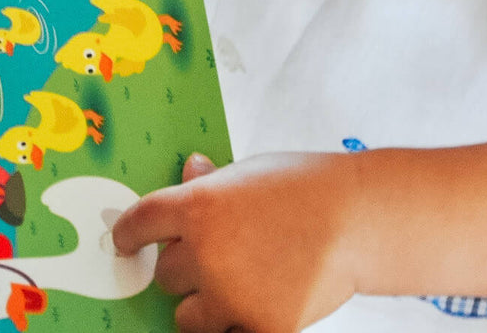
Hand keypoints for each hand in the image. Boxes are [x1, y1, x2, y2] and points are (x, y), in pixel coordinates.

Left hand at [114, 153, 362, 332]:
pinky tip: (261, 304)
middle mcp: (205, 253)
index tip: (124, 243)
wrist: (361, 218)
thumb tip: (190, 169)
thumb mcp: (253, 171)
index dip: (127, 236)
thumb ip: (215, 182)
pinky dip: (240, 325)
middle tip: (219, 258)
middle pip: (164, 275)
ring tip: (241, 285)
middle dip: (185, 269)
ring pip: (187, 316)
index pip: (138, 225)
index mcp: (198, 206)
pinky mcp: (259, 327)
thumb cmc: (310, 186)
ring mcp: (230, 295)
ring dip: (204, 305)